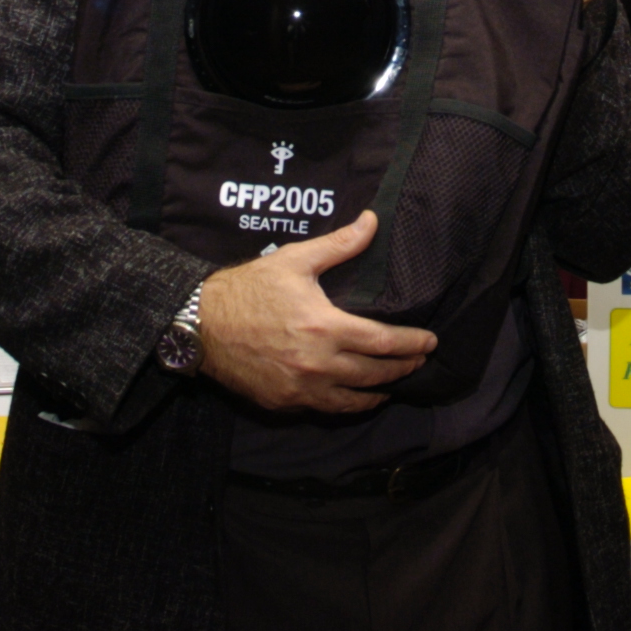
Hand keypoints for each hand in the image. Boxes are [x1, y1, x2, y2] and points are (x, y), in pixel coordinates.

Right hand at [196, 209, 436, 411]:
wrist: (201, 324)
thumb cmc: (248, 288)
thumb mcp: (295, 259)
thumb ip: (339, 245)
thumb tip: (371, 221)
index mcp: (325, 327)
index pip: (383, 342)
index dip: (412, 344)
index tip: (430, 342)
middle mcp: (318, 364)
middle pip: (375, 375)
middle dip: (403, 369)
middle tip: (419, 362)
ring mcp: (301, 389)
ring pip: (354, 400)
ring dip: (379, 392)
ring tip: (394, 383)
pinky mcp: (284, 403)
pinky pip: (326, 409)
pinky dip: (347, 404)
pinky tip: (356, 396)